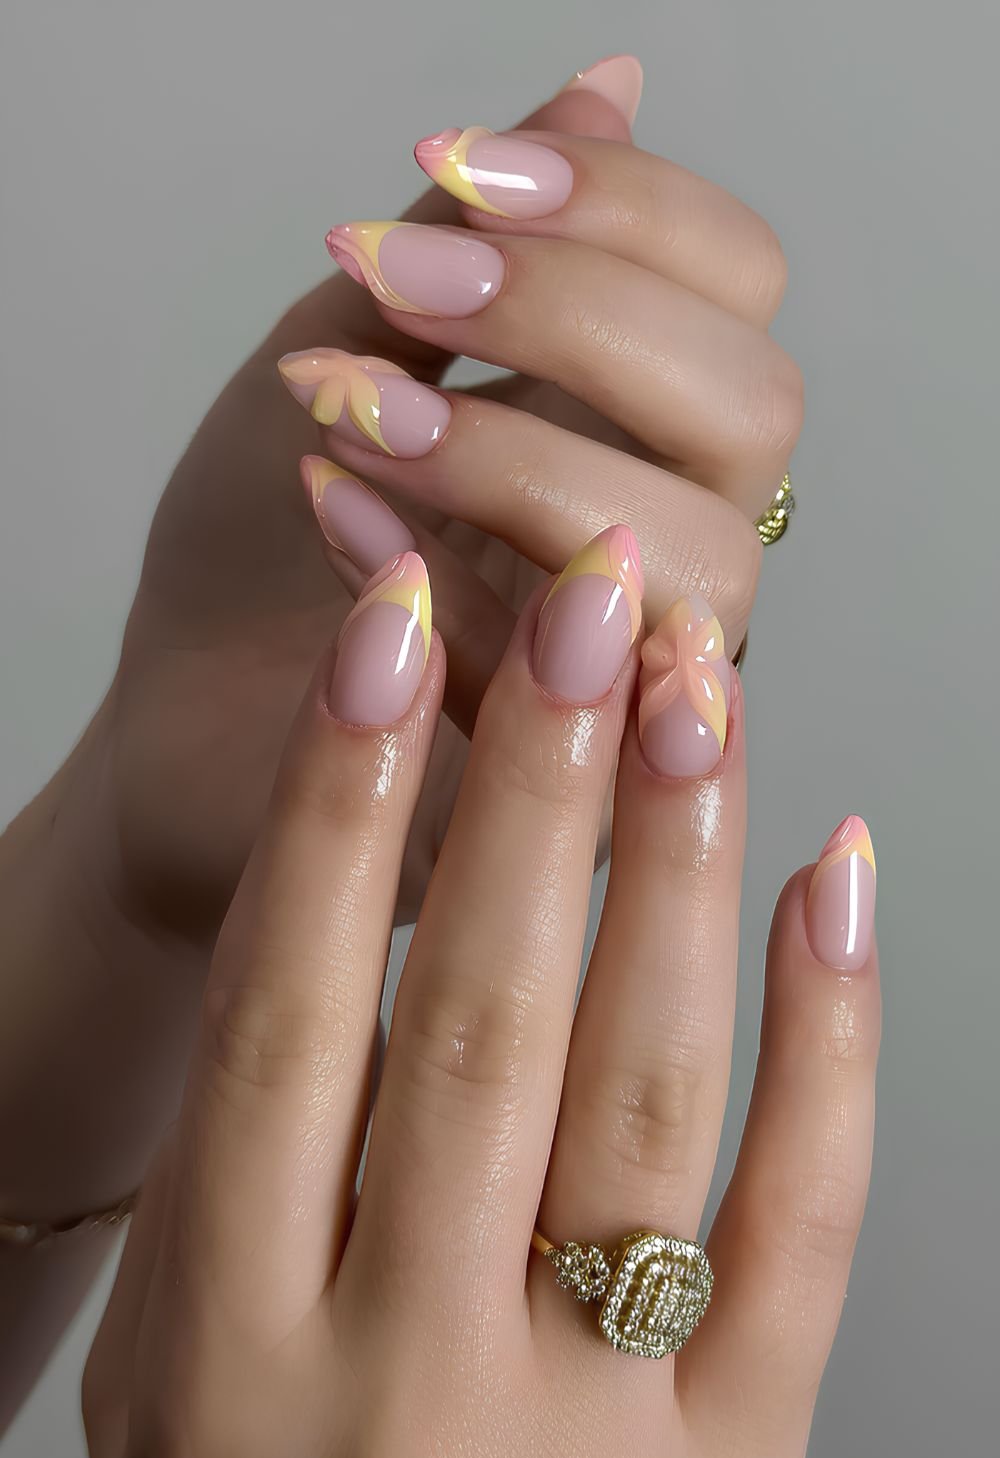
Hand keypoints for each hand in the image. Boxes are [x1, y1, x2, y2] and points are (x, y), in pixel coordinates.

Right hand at [84, 536, 876, 1457]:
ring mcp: (587, 1431)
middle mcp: (405, 1372)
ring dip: (674, 870)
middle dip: (532, 788)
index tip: (388, 635)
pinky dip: (832, 1040)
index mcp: (232, 1346)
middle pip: (481, 1021)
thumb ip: (239, 1170)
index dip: (340, 804)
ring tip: (698, 694)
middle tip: (580, 610)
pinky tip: (831, 880)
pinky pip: (803, 1228)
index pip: (291, 1015)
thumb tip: (324, 911)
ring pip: (647, 1093)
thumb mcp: (174, 1380)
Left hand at [94, 55, 797, 936]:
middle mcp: (668, 537)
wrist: (183, 721)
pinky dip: (452, 593)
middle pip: (754, 401)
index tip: (457, 172)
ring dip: (518, 461)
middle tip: (402, 295)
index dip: (626, 209)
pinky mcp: (579, 784)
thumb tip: (609, 85)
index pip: (734, 285)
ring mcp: (634, 665)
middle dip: (576, 319)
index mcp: (632, 423)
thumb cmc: (261, 547)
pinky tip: (335, 529)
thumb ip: (480, 238)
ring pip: (707, 554)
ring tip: (352, 431)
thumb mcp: (354, 352)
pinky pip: (586, 685)